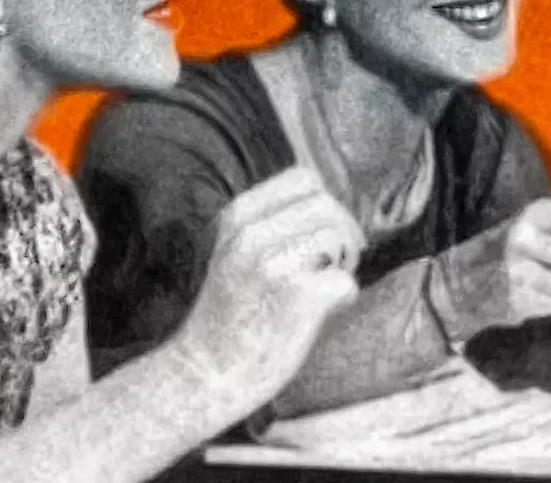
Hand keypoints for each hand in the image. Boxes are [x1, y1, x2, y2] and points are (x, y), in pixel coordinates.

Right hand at [172, 167, 365, 403]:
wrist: (204, 373)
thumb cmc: (230, 316)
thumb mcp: (234, 253)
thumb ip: (271, 226)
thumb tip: (335, 208)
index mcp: (236, 218)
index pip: (303, 178)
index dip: (325, 202)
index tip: (324, 231)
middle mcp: (251, 235)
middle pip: (327, 204)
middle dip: (343, 230)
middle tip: (337, 261)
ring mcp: (273, 265)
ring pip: (338, 235)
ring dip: (345, 260)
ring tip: (328, 284)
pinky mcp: (296, 298)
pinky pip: (345, 280)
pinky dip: (345, 295)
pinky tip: (327, 310)